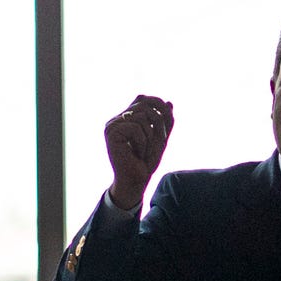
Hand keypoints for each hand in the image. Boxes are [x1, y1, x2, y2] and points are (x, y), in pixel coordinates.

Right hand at [105, 95, 172, 210]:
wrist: (136, 180)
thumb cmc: (146, 161)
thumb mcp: (160, 137)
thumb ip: (165, 121)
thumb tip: (169, 103)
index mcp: (126, 117)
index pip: (143, 99)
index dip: (158, 107)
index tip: (163, 126)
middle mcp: (117, 118)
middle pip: (145, 106)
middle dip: (157, 124)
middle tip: (154, 143)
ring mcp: (112, 125)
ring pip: (142, 117)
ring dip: (150, 137)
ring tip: (142, 151)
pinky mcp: (111, 133)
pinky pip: (136, 128)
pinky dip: (142, 143)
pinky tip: (136, 154)